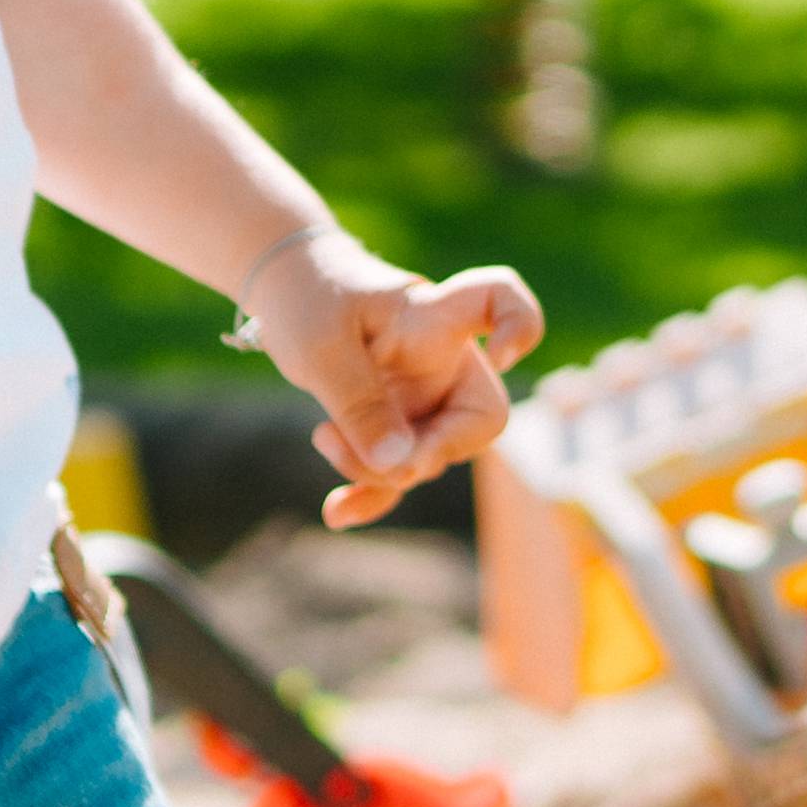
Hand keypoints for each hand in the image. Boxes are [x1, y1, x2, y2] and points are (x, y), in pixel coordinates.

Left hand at [239, 237, 544, 531]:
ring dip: (381, 470)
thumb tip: (404, 466)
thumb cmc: (311, 300)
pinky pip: (397, 472)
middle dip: (436, 451)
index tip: (501, 354)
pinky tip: (336, 511)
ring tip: (324, 439)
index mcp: (433, 316)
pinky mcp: (393, 424)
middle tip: (383, 455)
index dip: (520, 324)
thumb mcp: (321, 349)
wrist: (286, 295)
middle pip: (483, 415)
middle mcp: (443, 358)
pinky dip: (370, 493)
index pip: (500, 299)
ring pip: (431, 454)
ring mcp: (423, 396)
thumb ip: (362, 404)